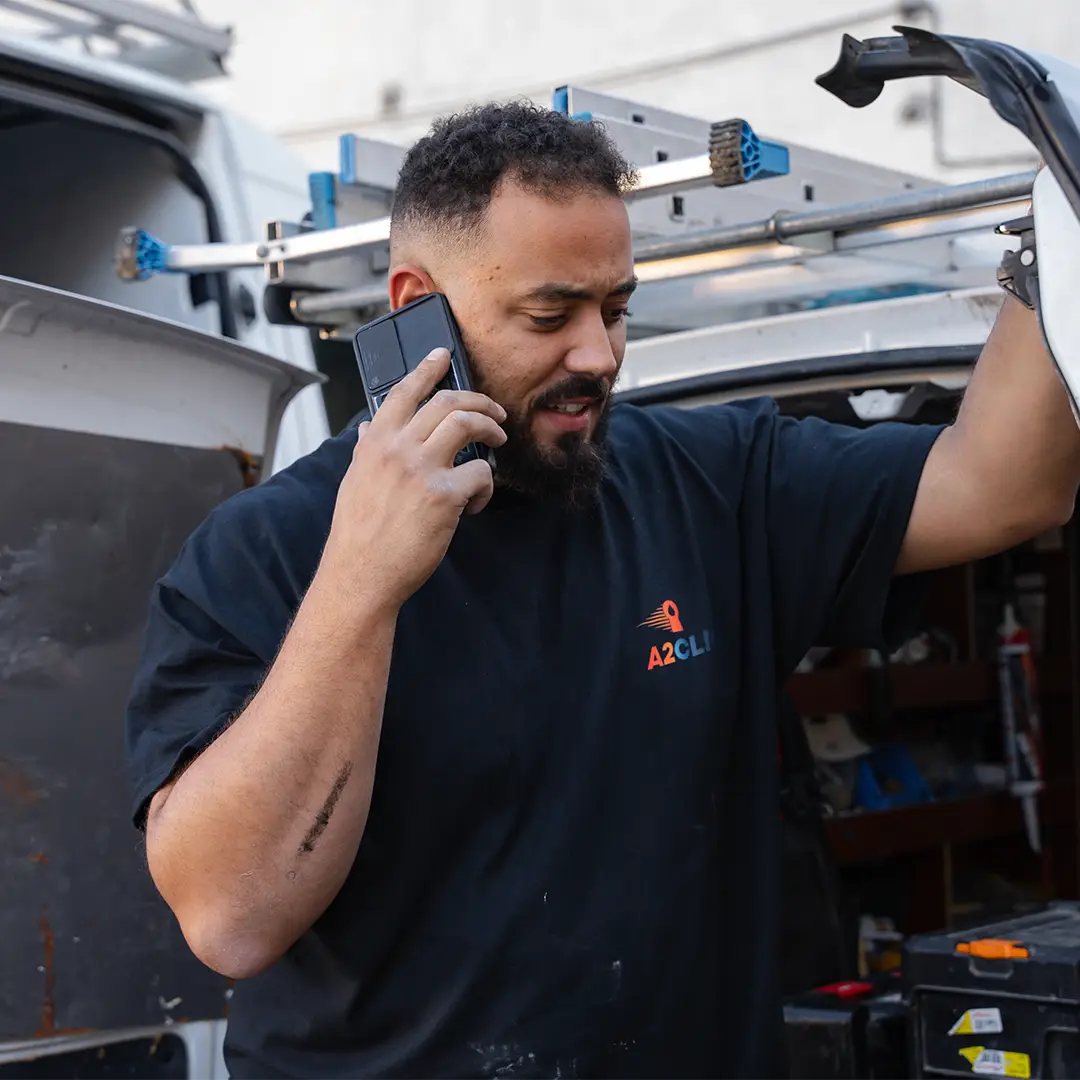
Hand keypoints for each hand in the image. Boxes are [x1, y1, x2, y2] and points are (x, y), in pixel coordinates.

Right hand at [318, 348, 507, 610]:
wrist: (361, 575)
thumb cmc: (359, 535)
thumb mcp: (355, 482)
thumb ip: (368, 451)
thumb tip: (369, 428)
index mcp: (373, 444)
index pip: (402, 392)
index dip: (426, 369)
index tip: (442, 355)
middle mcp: (396, 449)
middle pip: (446, 402)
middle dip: (478, 401)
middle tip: (494, 413)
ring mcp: (421, 470)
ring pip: (467, 424)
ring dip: (491, 429)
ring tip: (499, 441)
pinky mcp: (444, 496)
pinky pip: (481, 474)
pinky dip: (486, 487)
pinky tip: (475, 503)